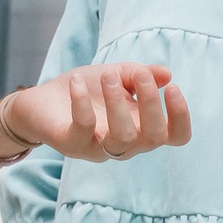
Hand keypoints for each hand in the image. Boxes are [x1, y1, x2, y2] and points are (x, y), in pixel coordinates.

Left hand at [0, 64, 192, 160]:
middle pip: (153, 138)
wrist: (42, 100)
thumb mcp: (118, 74)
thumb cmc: (87, 90)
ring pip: (122, 139)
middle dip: (150, 104)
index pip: (175, 136)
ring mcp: (98, 148)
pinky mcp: (72, 145)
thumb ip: (141, 75)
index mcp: (142, 128)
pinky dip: (82, 102)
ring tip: (109, 75)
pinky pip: (83, 129)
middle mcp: (125, 144)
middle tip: (139, 75)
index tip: (172, 88)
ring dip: (119, 103)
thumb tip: (166, 74)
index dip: (180, 117)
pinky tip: (77, 81)